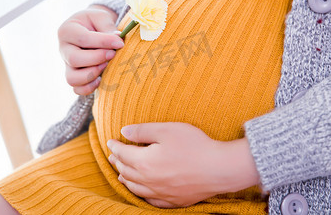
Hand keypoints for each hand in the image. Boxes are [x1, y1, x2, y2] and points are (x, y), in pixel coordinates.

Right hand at [58, 5, 123, 94]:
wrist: (90, 28)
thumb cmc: (95, 22)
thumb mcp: (101, 17)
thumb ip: (107, 28)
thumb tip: (117, 42)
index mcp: (67, 30)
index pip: (83, 39)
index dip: (103, 42)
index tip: (120, 43)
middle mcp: (63, 49)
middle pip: (74, 60)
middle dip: (97, 58)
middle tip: (112, 54)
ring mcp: (66, 64)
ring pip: (72, 78)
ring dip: (92, 74)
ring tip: (106, 65)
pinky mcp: (73, 76)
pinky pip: (77, 89)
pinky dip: (90, 87)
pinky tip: (101, 78)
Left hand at [107, 122, 259, 207]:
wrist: (220, 169)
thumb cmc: (194, 145)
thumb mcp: (167, 129)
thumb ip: (142, 131)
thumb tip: (123, 132)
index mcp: (144, 162)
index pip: (122, 154)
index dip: (115, 146)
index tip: (110, 141)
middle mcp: (148, 181)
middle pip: (126, 171)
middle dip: (117, 162)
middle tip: (113, 156)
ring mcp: (160, 193)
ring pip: (135, 188)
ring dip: (125, 179)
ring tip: (120, 174)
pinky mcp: (173, 201)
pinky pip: (150, 200)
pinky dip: (140, 194)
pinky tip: (141, 191)